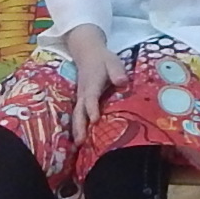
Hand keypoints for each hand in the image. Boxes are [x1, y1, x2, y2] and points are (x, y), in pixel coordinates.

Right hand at [62, 25, 116, 144]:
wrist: (88, 54)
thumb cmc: (103, 60)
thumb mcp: (113, 62)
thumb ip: (117, 72)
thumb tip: (122, 82)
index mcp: (92, 84)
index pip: (91, 98)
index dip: (92, 108)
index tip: (95, 120)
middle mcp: (84, 93)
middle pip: (80, 111)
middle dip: (80, 126)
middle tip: (81, 141)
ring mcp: (80, 98)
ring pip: (77, 115)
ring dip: (77, 129)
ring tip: (79, 144)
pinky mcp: (81, 101)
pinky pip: (78, 115)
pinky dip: (77, 127)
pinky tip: (81, 139)